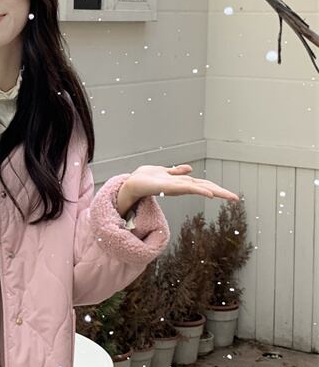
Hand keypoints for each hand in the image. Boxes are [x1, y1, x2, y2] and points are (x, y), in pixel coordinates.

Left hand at [125, 164, 239, 202]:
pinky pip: (186, 188)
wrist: (131, 183)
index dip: (217, 188)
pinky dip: (198, 190)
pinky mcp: (168, 187)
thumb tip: (190, 168)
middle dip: (220, 192)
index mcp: (181, 182)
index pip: (203, 184)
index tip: (231, 194)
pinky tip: (208, 193)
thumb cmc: (146, 178)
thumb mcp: (164, 172)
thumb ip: (176, 171)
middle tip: (236, 198)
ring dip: (213, 191)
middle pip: (205, 187)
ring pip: (198, 188)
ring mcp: (176, 187)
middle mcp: (181, 186)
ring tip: (228, 196)